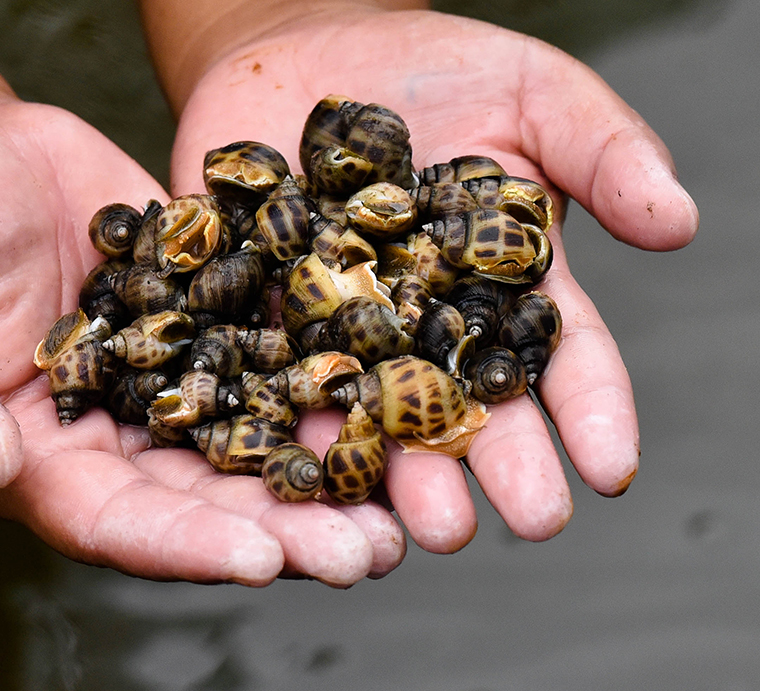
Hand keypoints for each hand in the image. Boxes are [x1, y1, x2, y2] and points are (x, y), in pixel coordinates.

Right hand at [0, 99, 404, 585]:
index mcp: (42, 460)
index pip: (115, 521)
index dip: (184, 545)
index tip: (260, 558)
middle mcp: (119, 436)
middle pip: (205, 501)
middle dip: (285, 530)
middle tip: (367, 552)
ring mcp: (173, 379)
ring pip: (256, 443)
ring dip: (326, 476)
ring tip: (401, 507)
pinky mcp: (213, 321)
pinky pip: (275, 356)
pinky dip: (328, 380)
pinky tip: (386, 396)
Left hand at [163, 7, 698, 551]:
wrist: (313, 48)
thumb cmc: (436, 70)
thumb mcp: (534, 93)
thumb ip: (604, 151)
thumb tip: (679, 222)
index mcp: (502, 286)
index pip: (559, 356)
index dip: (590, 410)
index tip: (610, 466)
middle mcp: (427, 326)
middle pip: (469, 403)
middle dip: (499, 462)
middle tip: (528, 520)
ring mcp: (345, 327)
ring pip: (376, 411)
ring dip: (402, 471)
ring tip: (428, 524)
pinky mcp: (267, 314)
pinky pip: (277, 373)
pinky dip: (294, 421)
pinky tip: (312, 471)